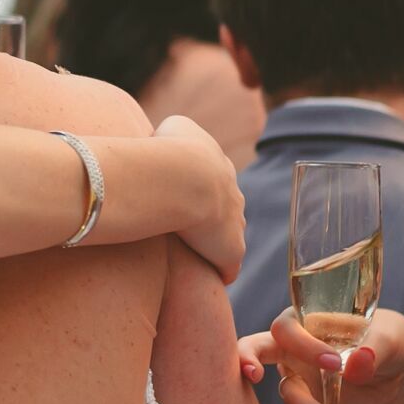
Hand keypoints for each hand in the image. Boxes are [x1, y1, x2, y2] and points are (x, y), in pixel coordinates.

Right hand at [154, 114, 246, 283]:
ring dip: (214, 243)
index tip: (178, 197)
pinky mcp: (230, 251)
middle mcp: (234, 194)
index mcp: (220, 167)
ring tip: (192, 252)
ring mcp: (236, 224)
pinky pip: (227, 266)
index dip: (197, 190)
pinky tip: (204, 276)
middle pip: (227, 209)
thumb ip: (178, 132)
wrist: (183, 178)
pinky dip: (218, 270)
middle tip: (184, 226)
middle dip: (210, 217)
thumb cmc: (170, 150)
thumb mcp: (175, 126)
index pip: (214, 181)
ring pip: (229, 236)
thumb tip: (167, 140)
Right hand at [240, 310, 403, 403]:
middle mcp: (293, 349)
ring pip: (291, 397)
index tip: (334, 363)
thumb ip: (373, 349)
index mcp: (306, 321)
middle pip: (258, 350)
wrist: (394, 365)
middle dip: (249, 359)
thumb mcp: (388, 340)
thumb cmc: (385, 340)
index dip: (303, 346)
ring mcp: (299, 379)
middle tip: (253, 374)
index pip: (288, 329)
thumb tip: (355, 365)